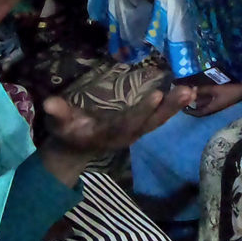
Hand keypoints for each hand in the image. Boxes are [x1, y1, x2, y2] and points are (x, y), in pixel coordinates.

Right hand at [41, 85, 195, 151]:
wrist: (76, 150)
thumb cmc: (68, 133)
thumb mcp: (60, 125)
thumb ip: (59, 114)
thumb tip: (48, 102)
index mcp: (111, 133)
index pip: (130, 122)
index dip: (143, 109)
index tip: (157, 94)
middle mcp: (128, 134)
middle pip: (152, 122)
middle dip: (170, 108)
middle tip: (187, 91)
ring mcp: (137, 131)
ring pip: (160, 119)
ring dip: (176, 106)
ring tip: (192, 90)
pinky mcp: (141, 126)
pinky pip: (160, 116)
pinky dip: (173, 106)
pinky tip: (187, 93)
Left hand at [183, 79, 241, 116]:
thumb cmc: (231, 91)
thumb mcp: (215, 90)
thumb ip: (203, 90)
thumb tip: (191, 89)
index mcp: (212, 108)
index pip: (198, 112)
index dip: (190, 111)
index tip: (182, 106)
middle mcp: (214, 107)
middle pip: (201, 106)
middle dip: (194, 100)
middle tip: (187, 92)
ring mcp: (219, 103)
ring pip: (206, 101)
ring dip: (201, 96)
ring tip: (194, 87)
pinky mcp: (222, 98)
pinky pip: (211, 98)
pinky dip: (207, 94)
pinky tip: (205, 86)